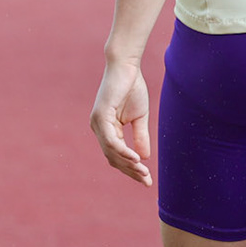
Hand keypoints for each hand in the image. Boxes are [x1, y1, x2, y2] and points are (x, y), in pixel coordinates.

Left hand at [90, 57, 153, 185]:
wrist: (127, 66)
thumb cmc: (132, 87)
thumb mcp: (139, 118)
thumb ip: (140, 137)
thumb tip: (143, 158)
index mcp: (106, 129)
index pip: (117, 156)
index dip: (131, 169)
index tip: (147, 180)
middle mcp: (98, 129)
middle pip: (113, 158)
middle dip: (130, 172)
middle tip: (147, 181)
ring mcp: (98, 123)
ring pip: (111, 152)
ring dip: (128, 164)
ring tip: (143, 172)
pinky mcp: (101, 116)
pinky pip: (111, 140)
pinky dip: (123, 151)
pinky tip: (136, 159)